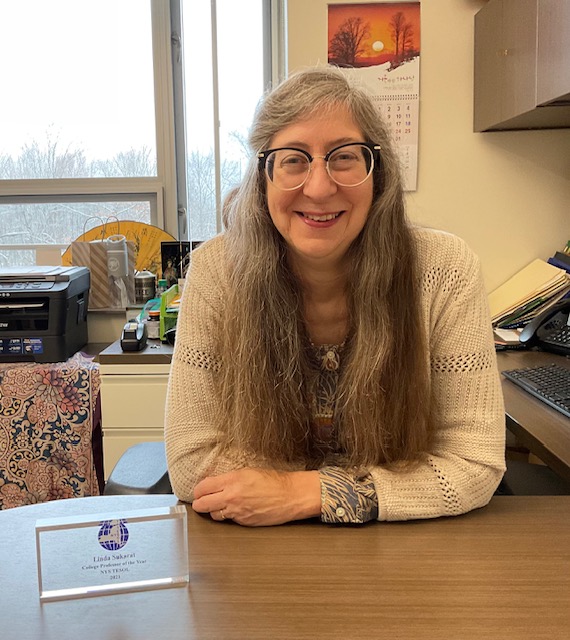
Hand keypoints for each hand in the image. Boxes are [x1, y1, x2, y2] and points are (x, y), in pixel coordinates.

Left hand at [191, 468, 320, 526]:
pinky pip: (229, 520)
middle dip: (199, 503)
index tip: (199, 491)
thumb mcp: (249, 471)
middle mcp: (232, 496)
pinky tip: (236, 510)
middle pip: (202, 504)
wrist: (291, 495)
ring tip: (219, 505)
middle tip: (201, 502)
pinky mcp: (244, 522)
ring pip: (213, 515)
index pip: (203, 487)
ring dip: (214, 511)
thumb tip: (215, 483)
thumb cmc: (274, 481)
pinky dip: (229, 516)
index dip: (198, 491)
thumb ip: (230, 478)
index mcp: (233, 480)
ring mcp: (237, 511)